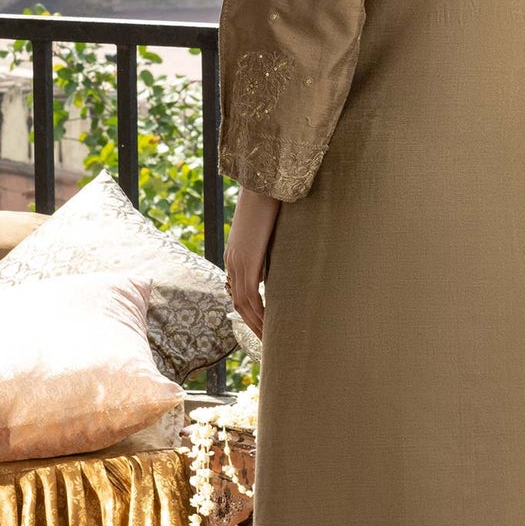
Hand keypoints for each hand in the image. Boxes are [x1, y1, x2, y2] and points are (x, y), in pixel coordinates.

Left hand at [224, 187, 281, 339]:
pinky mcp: (247, 261)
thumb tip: (292, 253)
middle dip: (252, 324)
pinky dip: (259, 314)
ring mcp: (237, 262)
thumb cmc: (272, 199)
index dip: (250, 311)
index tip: (263, 325)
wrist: (263, 183)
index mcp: (236, 254)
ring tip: (271, 341)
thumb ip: (274, 245)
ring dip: (256, 324)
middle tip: (266, 342)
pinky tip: (271, 325)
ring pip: (243, 304)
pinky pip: (250, 296)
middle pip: (238, 303)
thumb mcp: (272, 229)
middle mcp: (232, 261)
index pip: (240, 291)